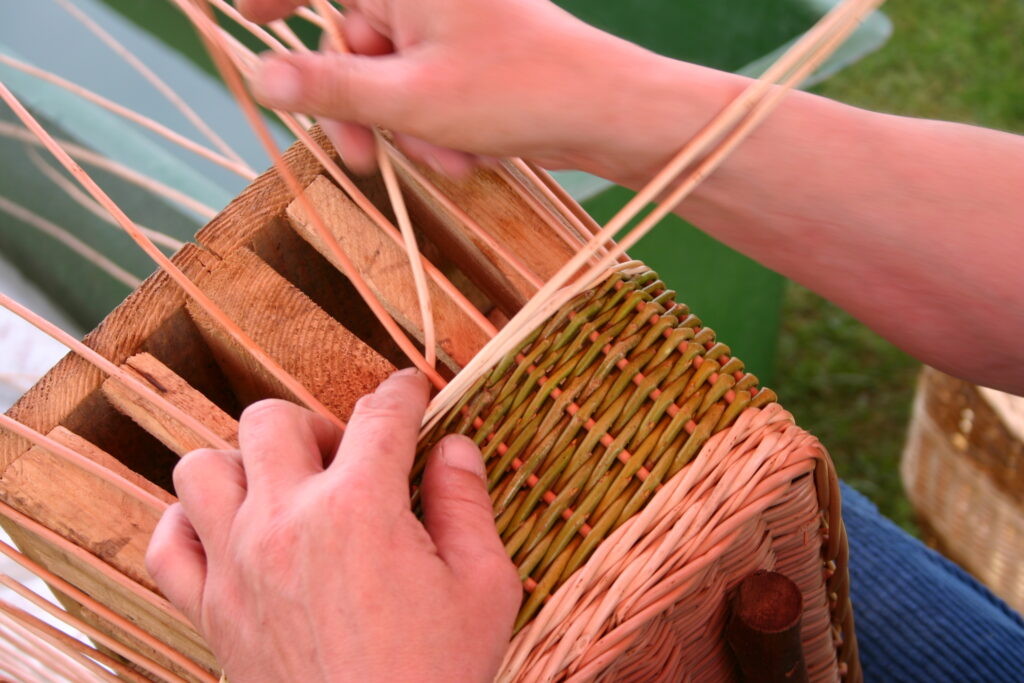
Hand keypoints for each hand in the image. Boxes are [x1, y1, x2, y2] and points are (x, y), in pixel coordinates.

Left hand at [146, 369, 520, 681]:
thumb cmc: (437, 677)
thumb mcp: (485, 588)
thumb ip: (468, 504)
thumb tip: (455, 448)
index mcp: (360, 508)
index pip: (380, 417)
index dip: (403, 393)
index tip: (412, 390)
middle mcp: (285, 521)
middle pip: (272, 420)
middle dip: (315, 423)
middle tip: (346, 457)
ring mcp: (236, 565)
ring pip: (202, 466)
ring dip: (243, 463)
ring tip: (284, 488)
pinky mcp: (210, 612)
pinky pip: (167, 542)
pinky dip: (189, 523)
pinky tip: (228, 531)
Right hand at [239, 0, 730, 185]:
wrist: (604, 115)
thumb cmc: (516, 90)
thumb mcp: (408, 97)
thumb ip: (329, 88)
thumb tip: (258, 77)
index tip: (247, 14)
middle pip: (354, 45)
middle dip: (360, 109)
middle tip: (362, 159)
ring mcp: (453, 24)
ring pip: (392, 80)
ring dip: (407, 128)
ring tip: (449, 155)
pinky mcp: (474, 58)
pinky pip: (428, 93)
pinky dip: (437, 128)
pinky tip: (469, 151)